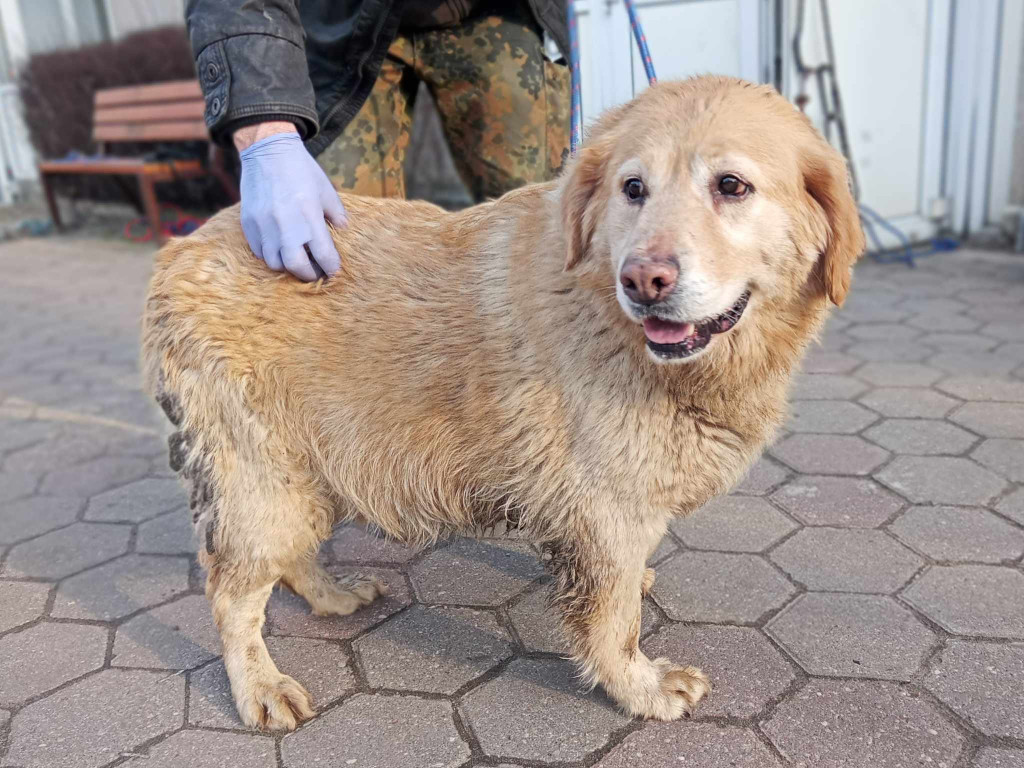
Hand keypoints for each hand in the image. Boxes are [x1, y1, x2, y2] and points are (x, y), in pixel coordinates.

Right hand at [234, 123, 346, 280]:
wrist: (267, 151)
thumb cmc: (301, 170)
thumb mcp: (326, 189)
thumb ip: (337, 213)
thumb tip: (343, 229)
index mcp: (310, 218)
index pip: (324, 256)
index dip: (331, 268)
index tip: (333, 270)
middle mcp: (286, 226)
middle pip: (297, 267)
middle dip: (308, 274)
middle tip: (314, 272)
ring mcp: (264, 226)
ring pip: (275, 262)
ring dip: (287, 265)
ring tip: (296, 259)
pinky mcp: (249, 223)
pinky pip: (259, 250)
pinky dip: (270, 253)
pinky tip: (279, 246)